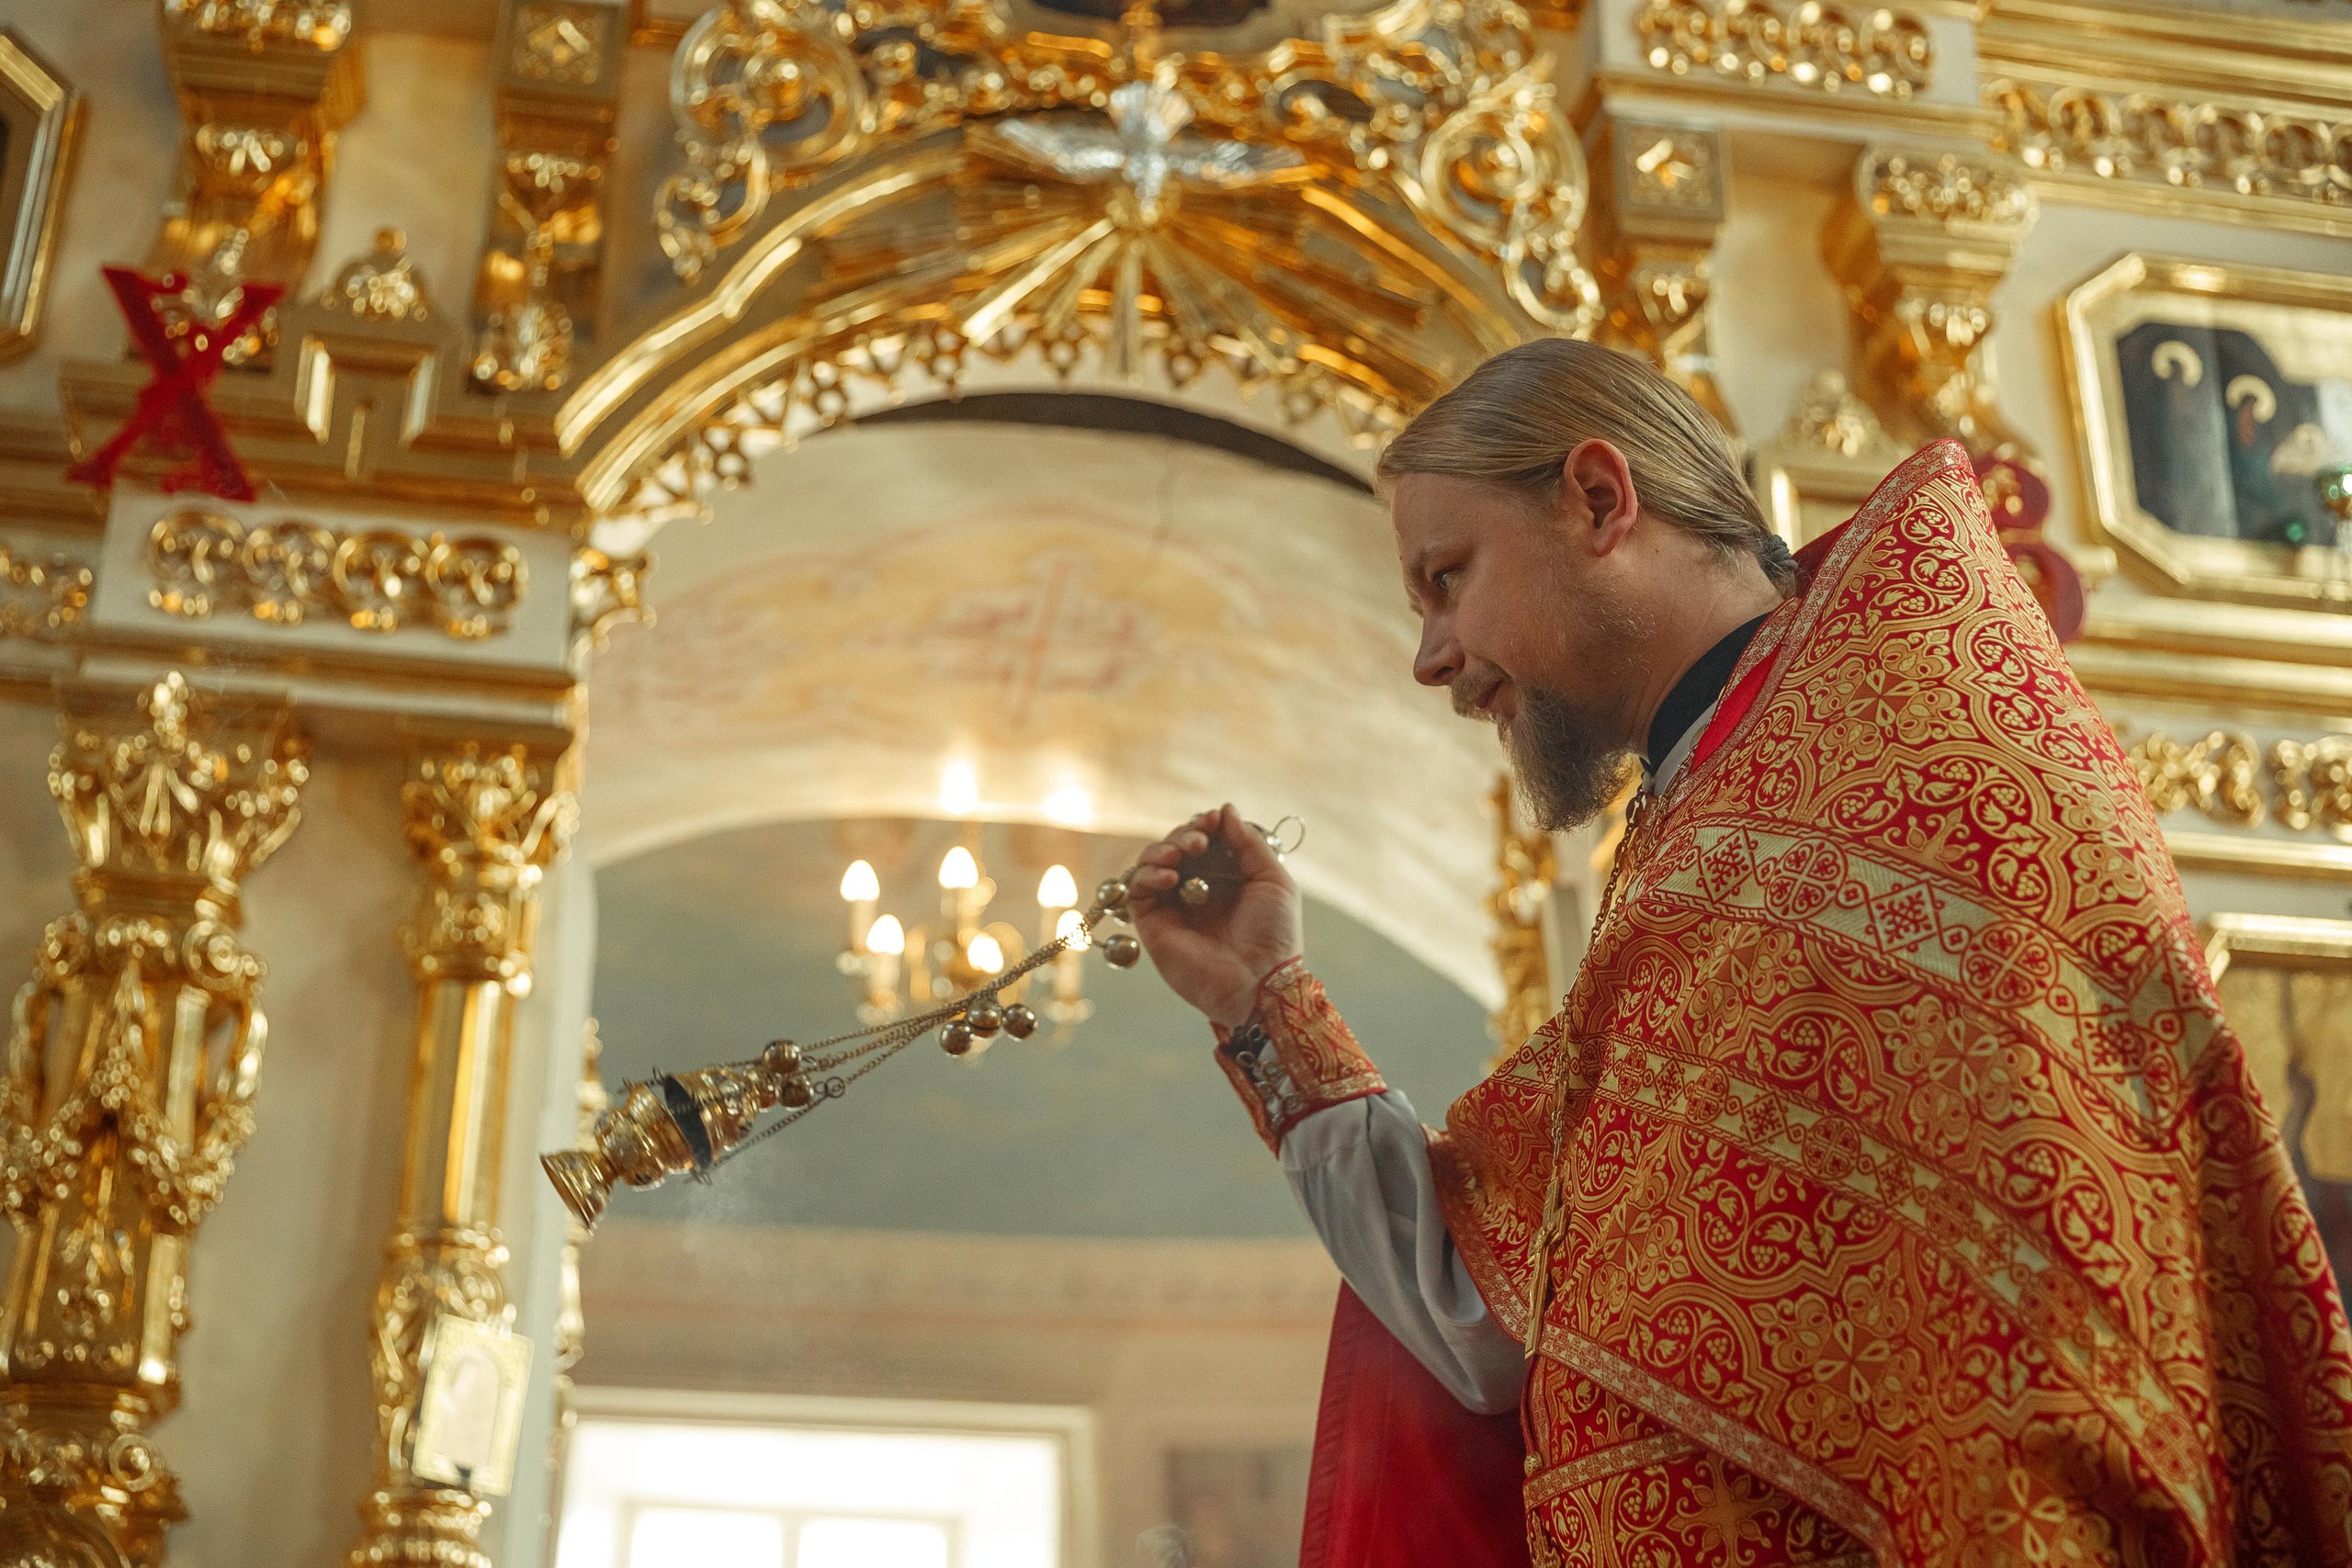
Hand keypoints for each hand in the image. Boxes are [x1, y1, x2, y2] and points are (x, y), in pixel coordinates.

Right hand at [1128, 804, 1303, 1029]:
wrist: (1260, 982)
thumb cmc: (1275, 935)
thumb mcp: (1273, 880)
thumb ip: (1248, 844)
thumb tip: (1224, 810)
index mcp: (1225, 881)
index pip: (1203, 842)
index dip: (1203, 827)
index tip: (1212, 822)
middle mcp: (1196, 892)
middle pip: (1175, 849)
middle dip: (1184, 836)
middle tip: (1199, 840)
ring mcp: (1173, 908)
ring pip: (1151, 865)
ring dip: (1162, 850)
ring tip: (1180, 855)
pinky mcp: (1153, 926)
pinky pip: (1137, 891)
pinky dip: (1148, 875)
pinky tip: (1170, 876)